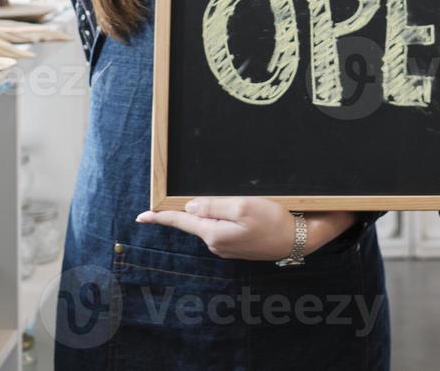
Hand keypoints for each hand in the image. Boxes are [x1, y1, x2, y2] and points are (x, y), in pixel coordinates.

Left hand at [135, 198, 350, 261]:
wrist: (299, 240)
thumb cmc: (274, 221)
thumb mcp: (243, 207)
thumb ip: (213, 206)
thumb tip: (189, 208)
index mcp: (214, 234)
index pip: (181, 222)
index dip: (160, 216)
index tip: (141, 216)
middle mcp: (216, 244)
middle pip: (195, 220)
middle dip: (189, 208)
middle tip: (180, 193)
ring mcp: (228, 246)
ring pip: (210, 223)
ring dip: (210, 211)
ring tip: (222, 199)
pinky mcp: (239, 244)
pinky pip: (223, 227)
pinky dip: (223, 216)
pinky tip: (236, 209)